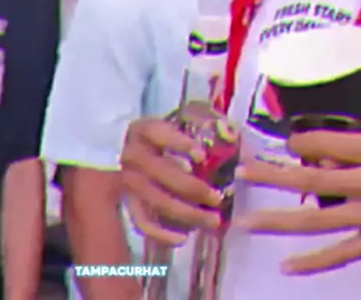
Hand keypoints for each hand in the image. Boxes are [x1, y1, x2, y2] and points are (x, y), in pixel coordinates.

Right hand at [121, 118, 222, 245]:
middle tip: (217, 197)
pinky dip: (161, 233)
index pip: (159, 133)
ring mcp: (128, 181)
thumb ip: (204, 133)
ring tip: (213, 220)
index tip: (202, 156)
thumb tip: (237, 142)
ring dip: (186, 213)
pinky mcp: (129, 203)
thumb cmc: (167, 139)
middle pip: (161, 172)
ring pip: (156, 200)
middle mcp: (132, 155)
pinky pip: (142, 222)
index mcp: (144, 130)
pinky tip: (183, 238)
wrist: (139, 154)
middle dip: (192, 187)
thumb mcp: (182, 127)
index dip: (179, 143)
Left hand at [236, 129, 360, 273]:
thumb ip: (349, 147)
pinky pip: (339, 255)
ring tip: (244, 222)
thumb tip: (319, 158)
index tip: (291, 143)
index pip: (326, 143)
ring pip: (315, 221)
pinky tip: (284, 266)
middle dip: (273, 177)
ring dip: (277, 221)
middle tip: (240, 172)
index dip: (303, 142)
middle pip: (309, 180)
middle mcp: (360, 186)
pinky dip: (311, 262)